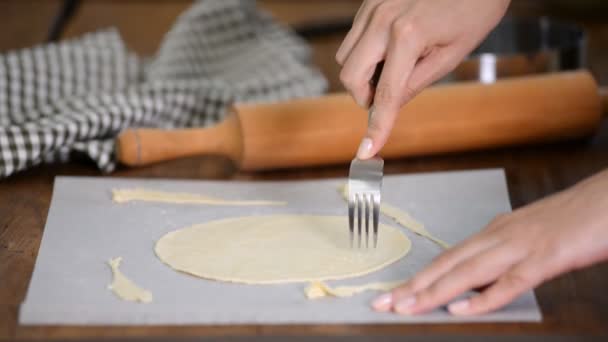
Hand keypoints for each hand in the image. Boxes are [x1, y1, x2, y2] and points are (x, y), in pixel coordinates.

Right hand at [337, 0, 509, 158]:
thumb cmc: (474, 7)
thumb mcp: (452, 53)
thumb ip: (416, 82)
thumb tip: (389, 107)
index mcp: (408, 35)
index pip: (386, 94)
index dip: (376, 127)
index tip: (366, 151)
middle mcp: (382, 19)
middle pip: (349, 76)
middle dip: (364, 94)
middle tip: (388, 93)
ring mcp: (372, 6)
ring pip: (345, 56)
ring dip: (363, 72)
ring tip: (394, 64)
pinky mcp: (369, 0)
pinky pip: (353, 36)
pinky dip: (365, 51)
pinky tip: (391, 46)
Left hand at [372, 169, 607, 314]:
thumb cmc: (572, 219)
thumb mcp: (529, 238)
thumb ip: (504, 257)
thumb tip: (482, 279)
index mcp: (494, 232)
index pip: (447, 258)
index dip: (418, 278)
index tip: (393, 292)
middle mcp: (499, 236)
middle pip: (447, 265)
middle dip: (412, 287)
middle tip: (382, 302)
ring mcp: (521, 246)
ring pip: (467, 272)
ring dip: (433, 292)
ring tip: (406, 307)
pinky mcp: (546, 258)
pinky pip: (510, 282)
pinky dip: (484, 297)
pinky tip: (461, 309)